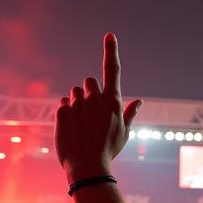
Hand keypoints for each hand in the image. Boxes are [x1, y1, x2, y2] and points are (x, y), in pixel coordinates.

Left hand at [55, 33, 142, 183]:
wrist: (87, 167)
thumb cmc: (108, 150)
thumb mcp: (124, 132)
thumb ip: (130, 113)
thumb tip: (140, 101)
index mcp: (113, 102)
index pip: (113, 70)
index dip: (111, 51)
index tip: (109, 35)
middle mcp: (95, 99)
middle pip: (89, 81)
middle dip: (90, 92)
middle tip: (91, 114)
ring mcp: (78, 105)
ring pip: (74, 93)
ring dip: (77, 103)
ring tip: (81, 124)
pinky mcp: (62, 111)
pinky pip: (62, 103)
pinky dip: (66, 112)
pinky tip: (72, 128)